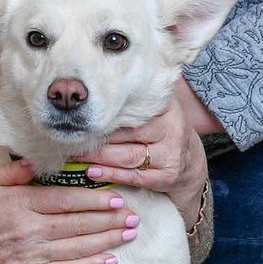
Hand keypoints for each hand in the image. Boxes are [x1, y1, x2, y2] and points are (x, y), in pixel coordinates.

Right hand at [0, 158, 139, 263]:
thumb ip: (13, 172)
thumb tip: (40, 162)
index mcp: (20, 204)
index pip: (65, 200)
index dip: (93, 199)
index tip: (115, 196)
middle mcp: (29, 230)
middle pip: (77, 223)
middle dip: (109, 219)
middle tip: (133, 215)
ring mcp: (31, 253)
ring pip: (77, 246)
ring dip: (107, 240)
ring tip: (129, 234)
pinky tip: (109, 261)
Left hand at [83, 94, 208, 228]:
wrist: (190, 163)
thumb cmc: (163, 132)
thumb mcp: (158, 111)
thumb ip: (136, 99)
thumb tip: (99, 86)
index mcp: (169, 108)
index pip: (134, 110)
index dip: (108, 113)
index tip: (84, 114)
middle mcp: (173, 130)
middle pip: (127, 133)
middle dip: (97, 137)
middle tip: (73, 136)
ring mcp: (172, 155)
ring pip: (128, 156)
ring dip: (99, 157)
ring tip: (77, 154)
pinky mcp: (167, 177)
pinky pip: (133, 176)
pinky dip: (110, 174)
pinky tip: (92, 172)